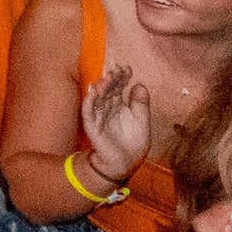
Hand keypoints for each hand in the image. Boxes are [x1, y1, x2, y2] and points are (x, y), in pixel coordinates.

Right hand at [79, 61, 153, 189]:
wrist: (124, 164)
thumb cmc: (133, 143)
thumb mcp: (142, 122)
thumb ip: (141, 104)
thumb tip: (140, 84)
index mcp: (120, 104)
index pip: (119, 86)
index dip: (122, 77)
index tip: (127, 68)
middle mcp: (108, 106)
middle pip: (108, 88)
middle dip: (112, 78)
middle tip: (116, 68)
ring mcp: (99, 114)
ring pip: (98, 96)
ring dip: (101, 86)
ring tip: (107, 77)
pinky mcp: (92, 124)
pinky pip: (88, 110)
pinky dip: (90, 100)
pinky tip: (94, 90)